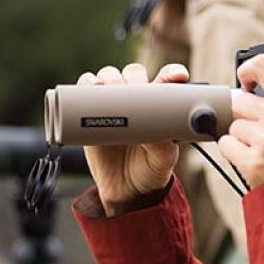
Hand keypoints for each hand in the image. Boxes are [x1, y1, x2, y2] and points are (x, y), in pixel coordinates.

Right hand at [77, 62, 188, 215]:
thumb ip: (163, 147)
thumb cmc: (150, 170)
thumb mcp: (164, 160)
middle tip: (136, 88)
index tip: (179, 76)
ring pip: (108, 77)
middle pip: (133, 74)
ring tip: (112, 88)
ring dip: (109, 77)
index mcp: (158, 107)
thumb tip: (152, 134)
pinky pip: (84, 89)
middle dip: (134, 77)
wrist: (126, 190)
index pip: (166, 82)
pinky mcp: (90, 112)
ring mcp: (112, 104)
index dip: (172, 74)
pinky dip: (86, 83)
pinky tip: (91, 87)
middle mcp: (135, 100)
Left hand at [218, 55, 263, 187]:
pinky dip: (235, 153)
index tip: (245, 83)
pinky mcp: (252, 161)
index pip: (263, 66)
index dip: (247, 72)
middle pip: (239, 101)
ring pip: (233, 126)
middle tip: (259, 131)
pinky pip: (226, 145)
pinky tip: (253, 162)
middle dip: (244, 116)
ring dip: (242, 138)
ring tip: (263, 152)